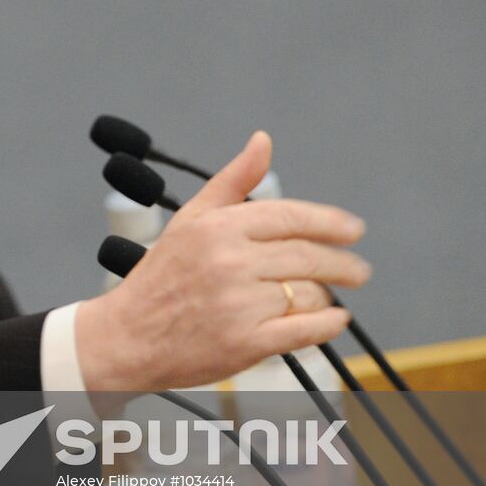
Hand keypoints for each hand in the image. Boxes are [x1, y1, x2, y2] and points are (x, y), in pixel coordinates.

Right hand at [75, 131, 370, 393]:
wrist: (127, 338)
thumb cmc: (160, 279)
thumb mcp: (190, 219)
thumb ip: (233, 180)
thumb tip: (263, 142)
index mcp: (219, 227)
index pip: (291, 216)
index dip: (330, 222)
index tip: (352, 230)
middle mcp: (230, 262)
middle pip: (308, 256)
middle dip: (343, 263)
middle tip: (357, 269)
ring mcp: (240, 304)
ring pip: (310, 293)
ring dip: (326, 296)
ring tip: (324, 296)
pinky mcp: (247, 343)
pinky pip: (306, 330)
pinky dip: (328, 325)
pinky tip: (334, 320)